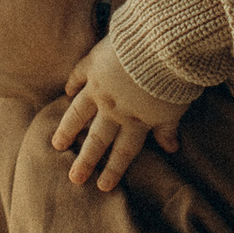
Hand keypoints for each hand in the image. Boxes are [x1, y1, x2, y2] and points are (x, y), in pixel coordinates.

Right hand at [52, 35, 187, 192]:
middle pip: (98, 139)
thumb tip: (171, 148)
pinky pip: (78, 75)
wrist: (161, 45)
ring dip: (68, 129)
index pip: (124, 151)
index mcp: (137, 120)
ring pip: (79, 113)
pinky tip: (66, 92)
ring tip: (57, 144)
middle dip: (86, 160)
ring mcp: (101, 86)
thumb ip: (168, 128)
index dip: (113, 169)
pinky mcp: (94, 63)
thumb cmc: (176, 77)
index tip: (102, 186)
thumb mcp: (177, 108)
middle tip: (74, 178)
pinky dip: (72, 84)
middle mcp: (115, 108)